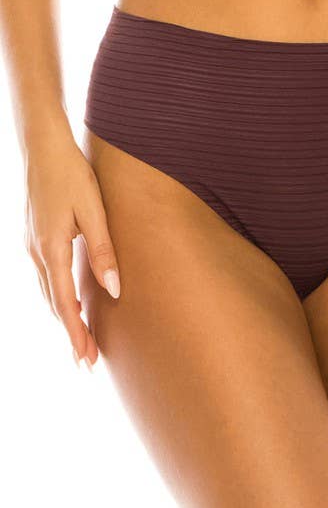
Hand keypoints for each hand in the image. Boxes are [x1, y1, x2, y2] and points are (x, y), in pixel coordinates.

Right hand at [23, 130, 119, 369]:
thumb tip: (115, 290)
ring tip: (81, 338)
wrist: (43, 147)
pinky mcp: (35, 237)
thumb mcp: (94, 212)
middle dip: (70, 332)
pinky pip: (48, 276)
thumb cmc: (72, 175)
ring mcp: (32, 245)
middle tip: (87, 361)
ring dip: (64, 316)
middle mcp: (37, 252)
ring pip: (49, 291)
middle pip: (54, 303)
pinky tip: (70, 301)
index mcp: (51, 250)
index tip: (86, 359)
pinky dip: (59, 296)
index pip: (65, 303)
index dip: (76, 333)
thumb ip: (104, 252)